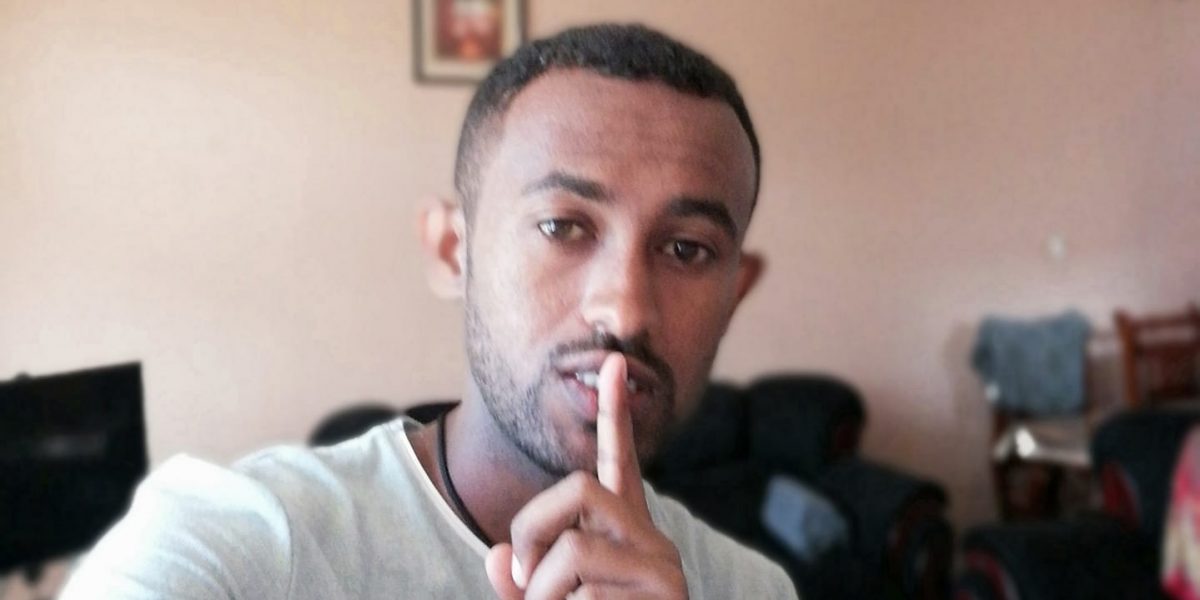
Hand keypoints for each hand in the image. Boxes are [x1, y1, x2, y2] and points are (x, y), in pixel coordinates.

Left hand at [485, 353, 687, 599]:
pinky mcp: (665, 595)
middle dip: (532, 527)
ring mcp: (661, 568)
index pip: (617, 463)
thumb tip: (500, 555)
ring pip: (573, 546)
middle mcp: (649, 541)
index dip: (614, 414)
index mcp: (624, 535)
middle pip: (576, 490)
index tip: (614, 362)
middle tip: (529, 581)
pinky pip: (583, 589)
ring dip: (541, 591)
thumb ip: (519, 582)